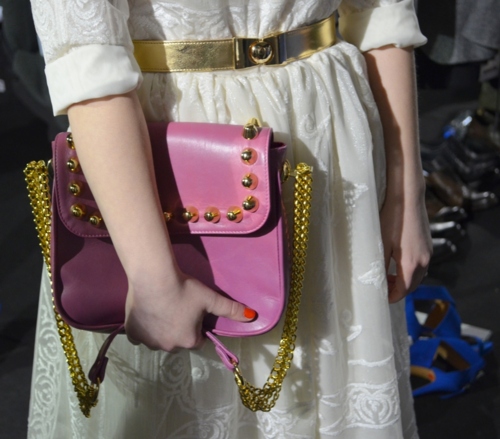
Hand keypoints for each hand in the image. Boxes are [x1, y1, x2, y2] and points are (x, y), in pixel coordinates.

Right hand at [125, 272, 254, 350]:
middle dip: (178, 329)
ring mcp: (149, 342)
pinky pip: (140, 336)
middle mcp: (169, 347)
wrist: (153, 279)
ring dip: (161, 329)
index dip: (196, 326)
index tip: (192, 312)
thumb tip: (252, 317)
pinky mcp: (133, 334)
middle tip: (177, 308)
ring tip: (161, 308)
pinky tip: (147, 313)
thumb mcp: (210, 298)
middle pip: (177, 341)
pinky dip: (143, 328)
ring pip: (158, 339)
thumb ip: (230, 309)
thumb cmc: (184, 289)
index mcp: (190, 341)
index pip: (197, 340)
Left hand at [379, 189, 432, 302]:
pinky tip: (397, 263)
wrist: (408, 198)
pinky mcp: (427, 245)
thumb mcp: (382, 244)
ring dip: (405, 280)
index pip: (403, 290)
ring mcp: (428, 252)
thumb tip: (376, 281)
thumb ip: (381, 266)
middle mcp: (424, 261)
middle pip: (412, 286)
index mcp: (412, 264)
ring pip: (418, 275)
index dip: (391, 296)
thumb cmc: (392, 219)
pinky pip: (420, 265)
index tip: (381, 297)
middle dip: (398, 290)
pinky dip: (410, 270)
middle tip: (382, 288)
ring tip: (388, 276)